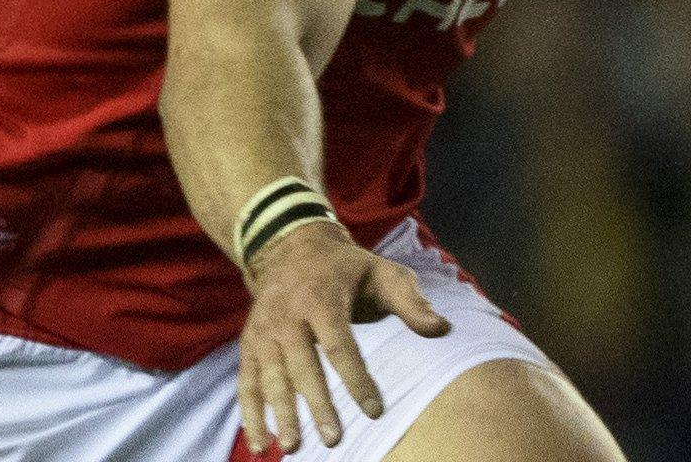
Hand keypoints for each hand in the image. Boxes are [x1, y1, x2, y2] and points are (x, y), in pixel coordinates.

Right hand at [238, 220, 450, 453]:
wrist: (293, 249)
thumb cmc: (348, 268)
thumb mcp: (384, 273)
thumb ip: (411, 303)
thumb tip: (442, 329)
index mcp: (321, 299)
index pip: (339, 346)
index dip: (357, 380)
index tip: (375, 410)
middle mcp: (287, 317)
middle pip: (302, 368)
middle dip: (317, 406)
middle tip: (335, 440)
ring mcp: (263, 333)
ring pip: (271, 380)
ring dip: (281, 416)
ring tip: (293, 448)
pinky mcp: (249, 346)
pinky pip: (247, 384)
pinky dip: (251, 415)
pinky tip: (262, 445)